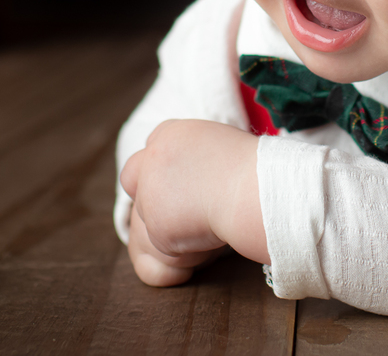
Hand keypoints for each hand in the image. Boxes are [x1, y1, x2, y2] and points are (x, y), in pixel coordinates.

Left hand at [120, 120, 268, 285]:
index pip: (151, 147)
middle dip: (147, 195)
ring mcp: (150, 192)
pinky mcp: (157, 226)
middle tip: (180, 211)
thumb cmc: (253, 169)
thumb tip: (183, 187)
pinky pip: (164, 251)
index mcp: (170, 133)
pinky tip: (211, 239)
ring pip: (148, 219)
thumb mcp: (218, 146)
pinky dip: (185, 254)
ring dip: (175, 230)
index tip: (183, 186)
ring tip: (211, 225)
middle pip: (132, 178)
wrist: (255, 189)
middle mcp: (152, 158)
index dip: (163, 171)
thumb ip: (191, 158)